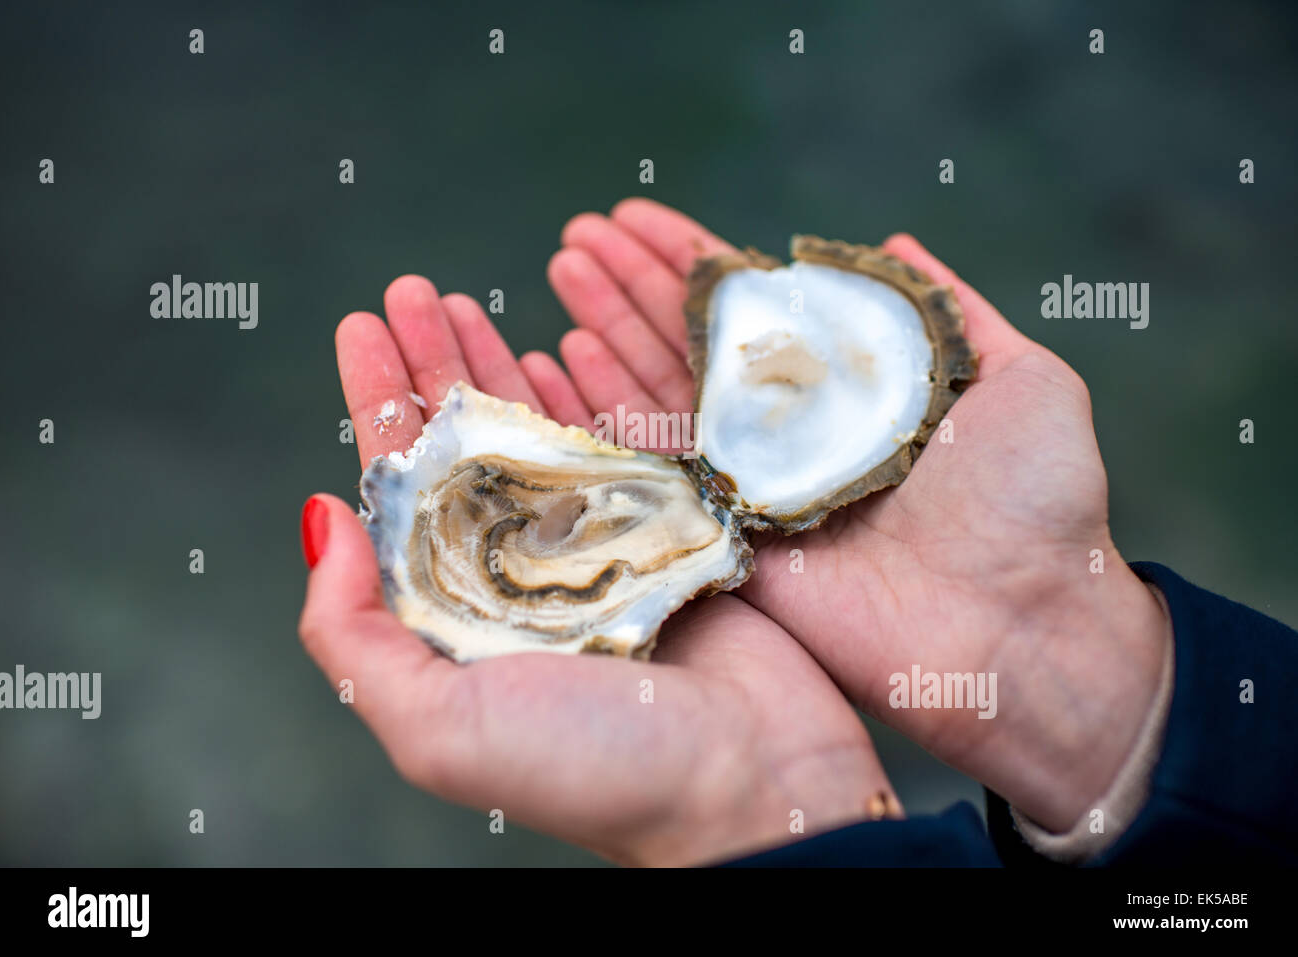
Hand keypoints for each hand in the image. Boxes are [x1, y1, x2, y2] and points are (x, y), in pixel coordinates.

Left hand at [297, 276, 897, 866]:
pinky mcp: (669, 532)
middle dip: (430, 363)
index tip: (358, 326)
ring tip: (466, 298)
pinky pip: (619, 442)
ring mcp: (596, 549)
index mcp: (458, 612)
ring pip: (534, 433)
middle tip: (410, 289)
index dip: (377, 404)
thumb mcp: (438, 727)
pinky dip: (588, 391)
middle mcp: (519, 574)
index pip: (399, 489)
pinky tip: (561, 344)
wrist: (752, 790)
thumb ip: (358, 637)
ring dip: (499, 363)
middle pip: (461, 444)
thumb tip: (321, 518)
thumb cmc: (595, 771)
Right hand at [527, 199, 1172, 832]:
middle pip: (691, 343)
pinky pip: (654, 470)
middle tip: (580, 233)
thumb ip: (955, 312)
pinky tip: (563, 354)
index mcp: (848, 389)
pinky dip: (605, 413)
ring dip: (606, 327)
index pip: (754, 308)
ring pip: (661, 393)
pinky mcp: (731, 539)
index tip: (640, 216)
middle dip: (632, 284)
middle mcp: (791, 431)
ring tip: (563, 266)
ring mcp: (754, 485)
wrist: (1029, 628)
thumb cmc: (1042, 506)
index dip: (694, 261)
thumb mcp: (1026, 381)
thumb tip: (895, 242)